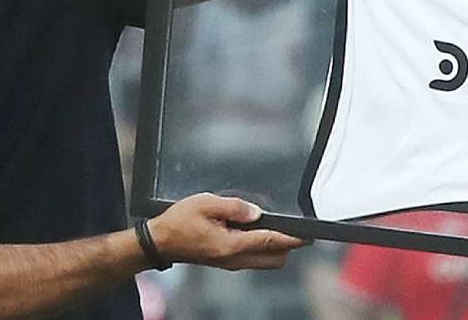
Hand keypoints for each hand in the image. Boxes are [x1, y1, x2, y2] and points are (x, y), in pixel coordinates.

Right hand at [147, 193, 304, 270]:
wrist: (160, 242)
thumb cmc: (179, 222)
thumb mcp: (206, 204)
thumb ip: (235, 207)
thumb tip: (258, 212)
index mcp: (231, 246)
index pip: (271, 243)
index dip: (292, 239)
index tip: (308, 236)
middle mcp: (234, 260)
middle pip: (275, 259)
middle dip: (287, 245)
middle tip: (292, 227)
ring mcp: (231, 264)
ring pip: (265, 261)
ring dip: (274, 247)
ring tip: (271, 225)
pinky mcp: (226, 262)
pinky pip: (253, 258)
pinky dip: (261, 247)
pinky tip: (254, 230)